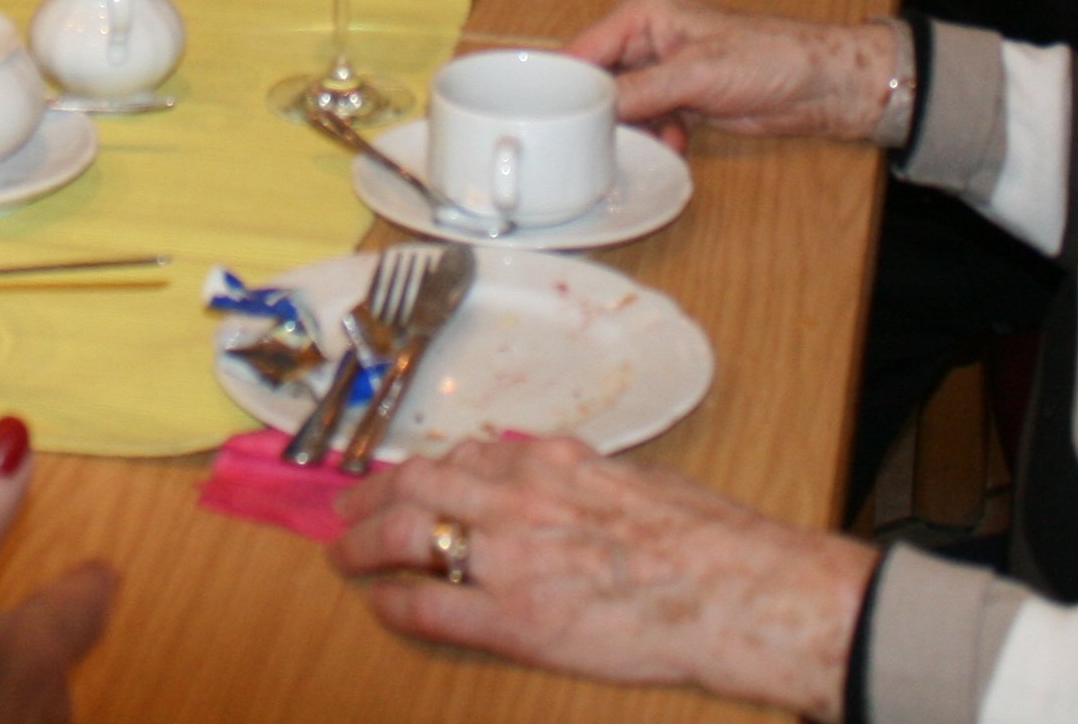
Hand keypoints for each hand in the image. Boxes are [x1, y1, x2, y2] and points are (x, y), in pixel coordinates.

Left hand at [325, 435, 874, 716]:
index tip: (405, 476)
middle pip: (419, 484)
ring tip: (342, 553)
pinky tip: (379, 604)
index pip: (465, 457)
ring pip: (409, 536)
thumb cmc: (710, 539)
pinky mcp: (513, 619)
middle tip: (345, 506)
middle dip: (373, 495)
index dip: (424, 468)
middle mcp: (519, 499)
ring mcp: (510, 558)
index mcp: (553, 465)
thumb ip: (590, 478)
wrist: (736, 589)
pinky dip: (394, 602)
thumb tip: (569, 474)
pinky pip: (430, 606)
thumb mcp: (641, 482)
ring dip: (364, 543)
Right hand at [563, 0, 902, 143]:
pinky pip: (648, 122)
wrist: (822, 85)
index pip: (583, 50)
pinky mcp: (680, 98)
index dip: (563, 84)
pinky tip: (673, 146)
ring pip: (621, 107)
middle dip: (598, 113)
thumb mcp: (699, 74)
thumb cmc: (771, 57)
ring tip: (641, 145)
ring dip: (630, 131)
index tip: (547, 118)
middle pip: (597, 81)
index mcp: (644, 15)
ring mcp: (663, 71)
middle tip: (589, 143)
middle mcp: (646, 40)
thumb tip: (594, 109)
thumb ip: (643, 90)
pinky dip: (656, 138)